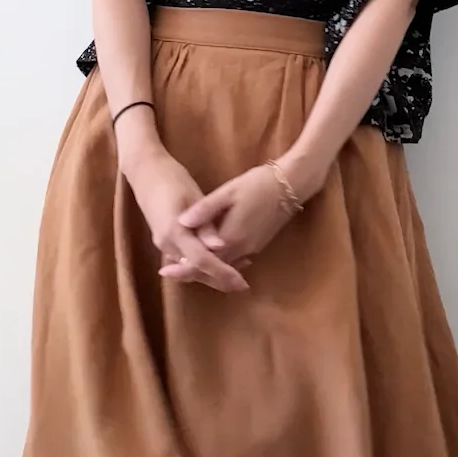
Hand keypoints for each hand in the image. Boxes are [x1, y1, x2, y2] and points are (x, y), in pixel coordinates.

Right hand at [126, 148, 248, 294]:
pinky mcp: (164, 241)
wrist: (146, 171)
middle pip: (195, 270)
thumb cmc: (173, 179)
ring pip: (189, 267)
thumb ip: (206, 224)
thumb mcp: (193, 197)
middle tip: (243, 286)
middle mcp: (167, 244)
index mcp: (175, 232)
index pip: (201, 261)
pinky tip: (217, 260)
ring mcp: (163, 244)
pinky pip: (184, 259)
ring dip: (211, 273)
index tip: (241, 282)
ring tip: (236, 274)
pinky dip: (201, 264)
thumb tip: (220, 247)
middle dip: (219, 280)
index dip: (222, 273)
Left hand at [165, 162, 300, 279]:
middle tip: (169, 272)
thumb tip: (181, 222)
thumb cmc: (258, 184)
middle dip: (191, 272)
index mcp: (230, 238)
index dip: (182, 269)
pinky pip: (233, 259)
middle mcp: (241, 249)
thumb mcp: (228, 192)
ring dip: (205, 269)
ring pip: (223, 265)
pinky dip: (219, 261)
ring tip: (184, 266)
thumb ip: (205, 209)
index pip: (202, 262)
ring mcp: (252, 247)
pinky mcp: (258, 243)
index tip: (164, 272)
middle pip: (211, 269)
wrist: (292, 184)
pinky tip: (209, 255)